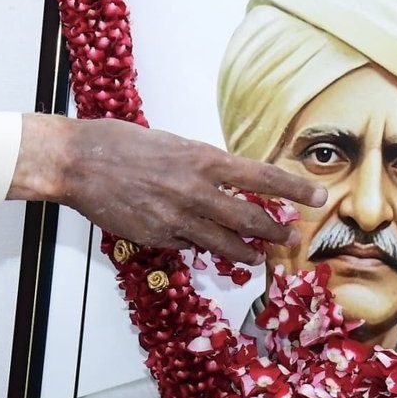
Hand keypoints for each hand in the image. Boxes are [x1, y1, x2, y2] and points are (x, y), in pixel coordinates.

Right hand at [6, 114, 325, 265]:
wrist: (79, 162)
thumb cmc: (121, 143)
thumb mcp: (173, 144)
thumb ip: (202, 165)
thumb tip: (226, 179)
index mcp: (203, 159)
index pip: (262, 177)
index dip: (294, 190)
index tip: (317, 197)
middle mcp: (196, 191)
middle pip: (251, 218)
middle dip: (276, 231)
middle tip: (292, 236)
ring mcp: (178, 218)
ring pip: (226, 243)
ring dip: (247, 251)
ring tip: (258, 255)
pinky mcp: (159, 237)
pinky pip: (190, 246)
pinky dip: (200, 245)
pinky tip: (203, 244)